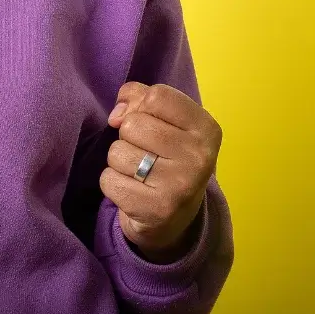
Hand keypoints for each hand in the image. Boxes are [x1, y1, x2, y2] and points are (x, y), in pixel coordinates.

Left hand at [100, 82, 222, 262]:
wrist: (173, 218)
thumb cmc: (165, 155)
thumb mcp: (163, 119)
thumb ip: (139, 97)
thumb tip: (117, 115)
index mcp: (206, 129)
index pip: (157, 96)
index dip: (141, 105)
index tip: (149, 122)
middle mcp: (199, 157)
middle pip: (132, 124)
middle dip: (128, 136)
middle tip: (146, 153)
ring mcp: (179, 186)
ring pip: (117, 151)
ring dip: (119, 161)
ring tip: (140, 173)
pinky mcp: (156, 210)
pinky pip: (109, 179)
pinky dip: (112, 184)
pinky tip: (133, 191)